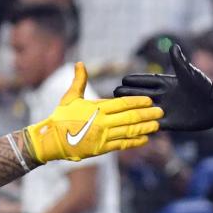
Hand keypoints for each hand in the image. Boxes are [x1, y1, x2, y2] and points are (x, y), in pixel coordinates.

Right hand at [25, 62, 161, 161]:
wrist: (51, 140)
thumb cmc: (60, 118)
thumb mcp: (70, 97)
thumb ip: (79, 80)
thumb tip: (80, 63)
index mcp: (96, 108)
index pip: (121, 104)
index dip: (137, 102)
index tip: (149, 100)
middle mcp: (102, 123)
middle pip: (129, 118)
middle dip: (147, 115)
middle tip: (161, 112)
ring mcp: (102, 137)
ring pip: (128, 132)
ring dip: (144, 128)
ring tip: (157, 125)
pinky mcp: (101, 149)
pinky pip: (121, 145)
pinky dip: (134, 142)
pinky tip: (145, 139)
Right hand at [115, 44, 212, 131]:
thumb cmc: (205, 87)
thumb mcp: (190, 73)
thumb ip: (179, 62)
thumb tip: (173, 46)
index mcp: (167, 83)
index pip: (147, 81)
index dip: (136, 80)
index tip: (123, 79)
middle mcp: (164, 96)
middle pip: (142, 94)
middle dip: (129, 93)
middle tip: (115, 92)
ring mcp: (166, 109)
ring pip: (144, 108)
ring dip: (133, 108)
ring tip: (119, 107)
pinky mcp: (170, 122)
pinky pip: (154, 123)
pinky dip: (144, 123)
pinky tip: (132, 124)